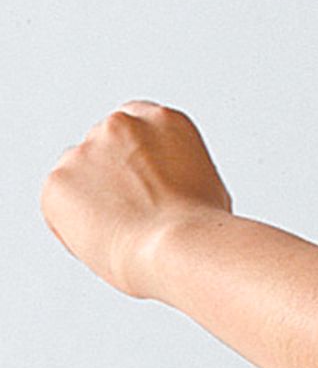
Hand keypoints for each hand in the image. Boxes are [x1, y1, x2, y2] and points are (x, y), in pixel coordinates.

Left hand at [40, 99, 232, 298]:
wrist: (178, 246)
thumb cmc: (201, 228)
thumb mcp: (209, 187)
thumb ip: (178, 175)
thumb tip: (167, 194)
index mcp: (163, 121)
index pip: (137, 131)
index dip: (137, 163)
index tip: (144, 187)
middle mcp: (121, 125)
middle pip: (105, 151)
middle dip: (114, 181)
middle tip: (136, 217)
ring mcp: (85, 150)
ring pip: (80, 178)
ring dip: (93, 202)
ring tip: (127, 235)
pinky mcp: (58, 180)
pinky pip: (59, 206)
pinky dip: (75, 226)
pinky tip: (107, 241)